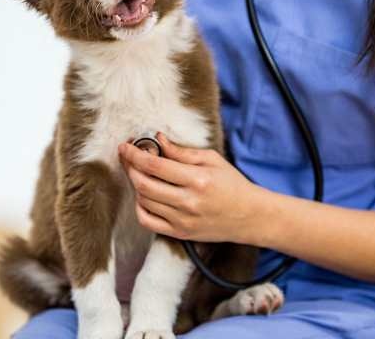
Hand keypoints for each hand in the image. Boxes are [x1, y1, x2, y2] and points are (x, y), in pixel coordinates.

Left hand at [117, 133, 263, 242]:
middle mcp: (188, 202)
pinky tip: (144, 195)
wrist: (250, 216)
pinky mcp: (180, 233)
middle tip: (127, 157)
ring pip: (144, 201)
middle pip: (144, 184)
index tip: (124, 146)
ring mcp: (182, 221)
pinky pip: (147, 221)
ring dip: (135, 185)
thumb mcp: (212, 159)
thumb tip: (158, 139)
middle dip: (130, 168)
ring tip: (139, 173)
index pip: (155, 166)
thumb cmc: (232, 184)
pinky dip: (139, 207)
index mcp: (198, 180)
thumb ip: (182, 151)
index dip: (134, 154)